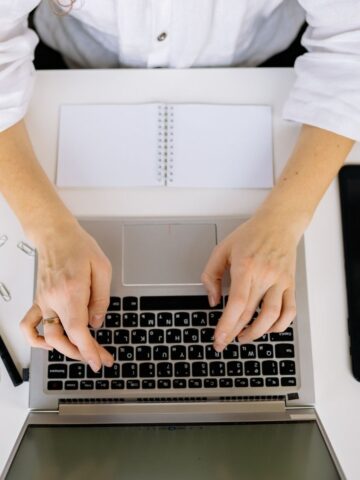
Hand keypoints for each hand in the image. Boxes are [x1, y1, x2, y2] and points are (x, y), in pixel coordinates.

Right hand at [20, 220, 113, 371]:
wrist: (55, 234)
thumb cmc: (79, 247)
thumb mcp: (102, 268)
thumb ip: (101, 299)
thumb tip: (96, 322)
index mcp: (72, 291)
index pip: (77, 330)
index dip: (88, 350)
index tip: (99, 362)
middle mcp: (54, 299)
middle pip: (64, 338)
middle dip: (84, 353)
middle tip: (101, 356)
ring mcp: (43, 300)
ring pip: (48, 337)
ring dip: (65, 350)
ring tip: (82, 352)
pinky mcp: (39, 299)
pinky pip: (29, 324)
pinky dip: (36, 340)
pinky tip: (50, 344)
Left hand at [201, 214, 300, 351]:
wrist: (279, 223)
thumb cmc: (251, 235)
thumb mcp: (222, 249)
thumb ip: (211, 274)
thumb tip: (212, 300)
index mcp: (246, 267)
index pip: (237, 303)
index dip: (227, 324)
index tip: (219, 337)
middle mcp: (265, 275)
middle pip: (251, 313)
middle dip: (235, 332)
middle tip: (224, 342)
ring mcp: (280, 281)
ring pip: (272, 316)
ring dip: (257, 332)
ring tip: (243, 337)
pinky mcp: (290, 284)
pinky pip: (290, 311)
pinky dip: (280, 325)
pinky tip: (268, 328)